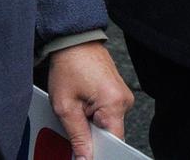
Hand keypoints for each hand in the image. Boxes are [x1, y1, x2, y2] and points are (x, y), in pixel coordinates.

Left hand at [43, 41, 133, 155]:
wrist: (74, 41)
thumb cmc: (69, 67)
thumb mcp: (66, 107)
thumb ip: (78, 137)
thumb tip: (85, 158)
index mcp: (114, 104)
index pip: (113, 142)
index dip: (97, 151)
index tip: (83, 153)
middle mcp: (124, 100)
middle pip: (110, 134)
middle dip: (90, 136)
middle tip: (73, 124)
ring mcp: (122, 96)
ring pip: (107, 124)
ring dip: (91, 124)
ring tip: (77, 109)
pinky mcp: (117, 93)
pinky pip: (107, 113)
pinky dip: (94, 115)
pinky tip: (82, 104)